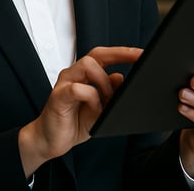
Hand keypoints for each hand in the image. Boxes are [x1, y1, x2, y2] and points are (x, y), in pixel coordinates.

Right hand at [18, 46, 142, 176]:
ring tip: (108, 99)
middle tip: (137, 61)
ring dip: (104, 82)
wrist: (51, 140)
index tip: (142, 54)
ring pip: (87, 65)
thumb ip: (110, 94)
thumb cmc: (74, 122)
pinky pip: (77, 88)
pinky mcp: (59, 96)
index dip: (124, 53)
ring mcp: (65, 83)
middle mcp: (74, 74)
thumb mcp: (101, 109)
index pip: (104, 55)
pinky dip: (91, 98)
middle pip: (96, 54)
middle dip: (119, 55)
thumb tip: (121, 78)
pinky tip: (94, 110)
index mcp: (85, 75)